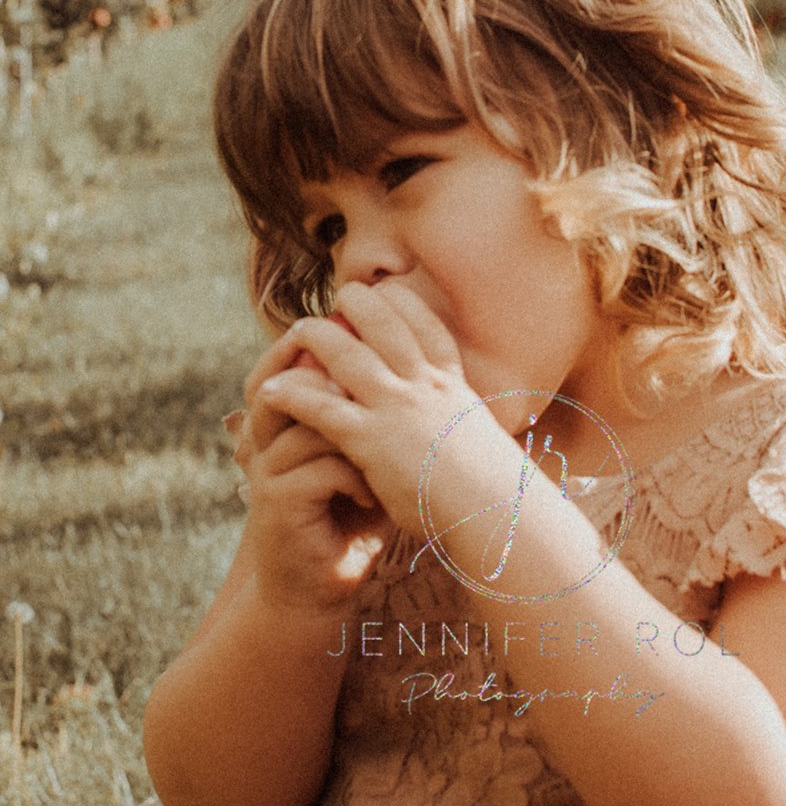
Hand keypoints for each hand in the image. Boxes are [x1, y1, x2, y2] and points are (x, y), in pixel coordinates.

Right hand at [237, 342, 391, 616]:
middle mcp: (265, 444)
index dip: (313, 351)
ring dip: (356, 437)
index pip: (284, 370)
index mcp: (283, 428)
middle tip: (375, 390)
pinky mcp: (276, 503)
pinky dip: (356, 479)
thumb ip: (371, 422)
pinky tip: (373, 501)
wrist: (318, 591)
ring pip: (311, 422)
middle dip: (329, 377)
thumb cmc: (349, 524)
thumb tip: (412, 372)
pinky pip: (322, 467)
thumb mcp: (364, 466)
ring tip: (384, 464)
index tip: (362, 345)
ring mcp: (267, 472)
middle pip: (285, 384)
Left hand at [254, 281, 496, 539]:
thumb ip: (461, 428)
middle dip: (358, 304)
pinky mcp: (371, 440)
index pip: (428, 327)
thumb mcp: (483, 445)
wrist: (496, 514)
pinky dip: (292, 394)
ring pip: (345, 353)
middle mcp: (425, 386)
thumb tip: (462, 433)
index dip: (404, 304)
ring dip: (316, 337)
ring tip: (295, 331)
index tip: (387, 290)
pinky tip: (269, 390)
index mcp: (454, 386)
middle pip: (384, 324)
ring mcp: (397, 408)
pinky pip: (321, 407)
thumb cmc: (495, 493)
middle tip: (336, 299)